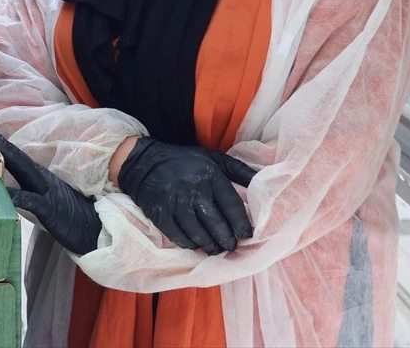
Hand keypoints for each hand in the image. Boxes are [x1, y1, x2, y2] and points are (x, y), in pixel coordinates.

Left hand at [0, 130, 101, 255]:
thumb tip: (5, 187)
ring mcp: (46, 191)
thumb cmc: (71, 215)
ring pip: (20, 169)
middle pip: (13, 155)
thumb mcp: (45, 199)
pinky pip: (30, 199)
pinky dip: (15, 195)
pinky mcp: (50, 209)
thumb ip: (27, 189)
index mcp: (39, 175)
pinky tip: (1, 192)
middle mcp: (41, 177)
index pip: (12, 155)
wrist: (97, 229)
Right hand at [117, 137, 256, 253]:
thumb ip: (240, 171)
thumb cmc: (185, 161)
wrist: (143, 161)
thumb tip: (265, 184)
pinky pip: (178, 235)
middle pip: (216, 223)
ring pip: (198, 233)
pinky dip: (189, 244)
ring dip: (210, 245)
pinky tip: (196, 246)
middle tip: (231, 247)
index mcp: (210, 175)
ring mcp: (175, 201)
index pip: (232, 206)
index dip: (241, 224)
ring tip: (216, 250)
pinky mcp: (159, 212)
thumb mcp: (214, 158)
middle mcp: (193, 189)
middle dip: (227, 240)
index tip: (247, 235)